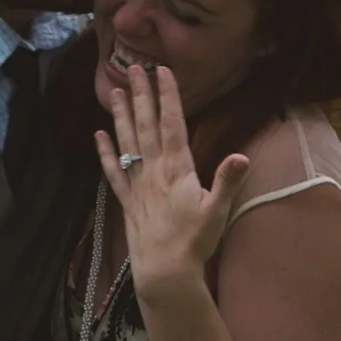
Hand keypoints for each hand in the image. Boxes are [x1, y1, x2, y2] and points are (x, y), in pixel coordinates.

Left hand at [94, 65, 250, 297]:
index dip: (167, 95)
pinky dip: (105, 152)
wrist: (164, 272)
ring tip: (115, 91)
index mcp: (177, 169)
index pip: (171, 123)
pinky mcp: (127, 200)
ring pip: (126, 142)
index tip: (161, 71)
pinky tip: (98, 136)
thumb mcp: (217, 211)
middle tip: (133, 68)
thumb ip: (228, 181)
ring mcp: (137, 184)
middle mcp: (153, 171)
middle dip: (141, 95)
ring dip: (120, 115)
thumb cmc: (194, 242)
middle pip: (145, 125)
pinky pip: (113, 171)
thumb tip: (242, 156)